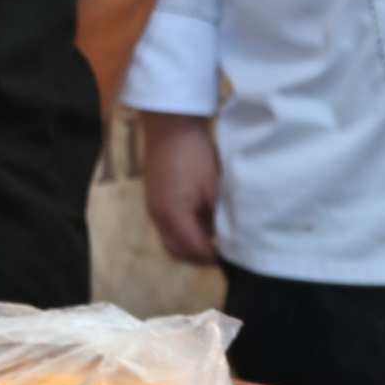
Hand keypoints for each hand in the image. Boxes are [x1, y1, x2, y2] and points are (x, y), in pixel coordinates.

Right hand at [139, 111, 219, 263]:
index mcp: (173, 216)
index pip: (194, 249)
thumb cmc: (194, 155)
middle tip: (221, 252)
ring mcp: (153, 208)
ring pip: (172, 239)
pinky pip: (168, 225)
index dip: (212, 257)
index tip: (231, 258)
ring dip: (191, 243)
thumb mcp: (214, 188)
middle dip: (199, 256)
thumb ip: (218, 217)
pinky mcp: (154, 199)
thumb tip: (226, 236)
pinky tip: (202, 219)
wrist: (170, 127)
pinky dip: (184, 230)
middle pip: (177, 251)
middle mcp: (158, 217)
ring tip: (214, 236)